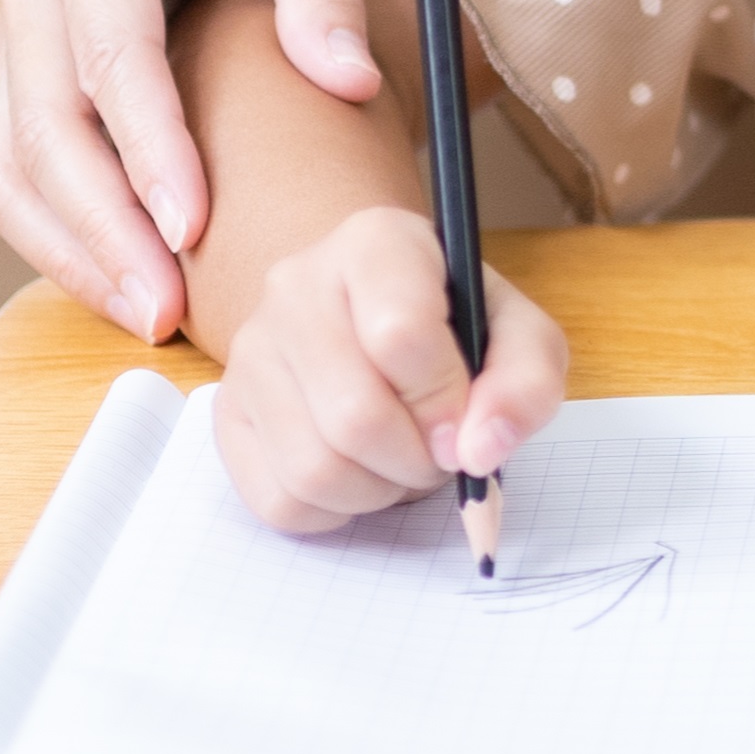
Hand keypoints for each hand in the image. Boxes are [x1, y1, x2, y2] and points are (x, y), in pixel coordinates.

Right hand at [0, 0, 382, 341]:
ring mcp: (19, 18)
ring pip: (13, 156)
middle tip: (166, 308)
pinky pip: (15, 163)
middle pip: (44, 117)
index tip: (193, 228)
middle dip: (102, 223)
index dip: (147, 147)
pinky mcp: (26, 64)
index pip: (109, 48)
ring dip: (71, 245)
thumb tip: (344, 83)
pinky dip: (56, 231)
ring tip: (147, 314)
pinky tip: (119, 281)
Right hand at [214, 218, 575, 538]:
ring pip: (314, 470)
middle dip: (417, 460)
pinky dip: (335, 511)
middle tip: (440, 453)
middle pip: (355, 417)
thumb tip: (481, 448)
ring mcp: (250, 351)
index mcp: (375, 243)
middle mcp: (296, 286)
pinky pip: (278, 501)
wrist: (374, 314)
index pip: (400, 334)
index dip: (445, 400)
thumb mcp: (516, 333)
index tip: (466, 422)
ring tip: (403, 460)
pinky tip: (361, 473)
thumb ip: (525, 381)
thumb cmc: (452, 324)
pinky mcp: (229, 413)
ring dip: (380, 491)